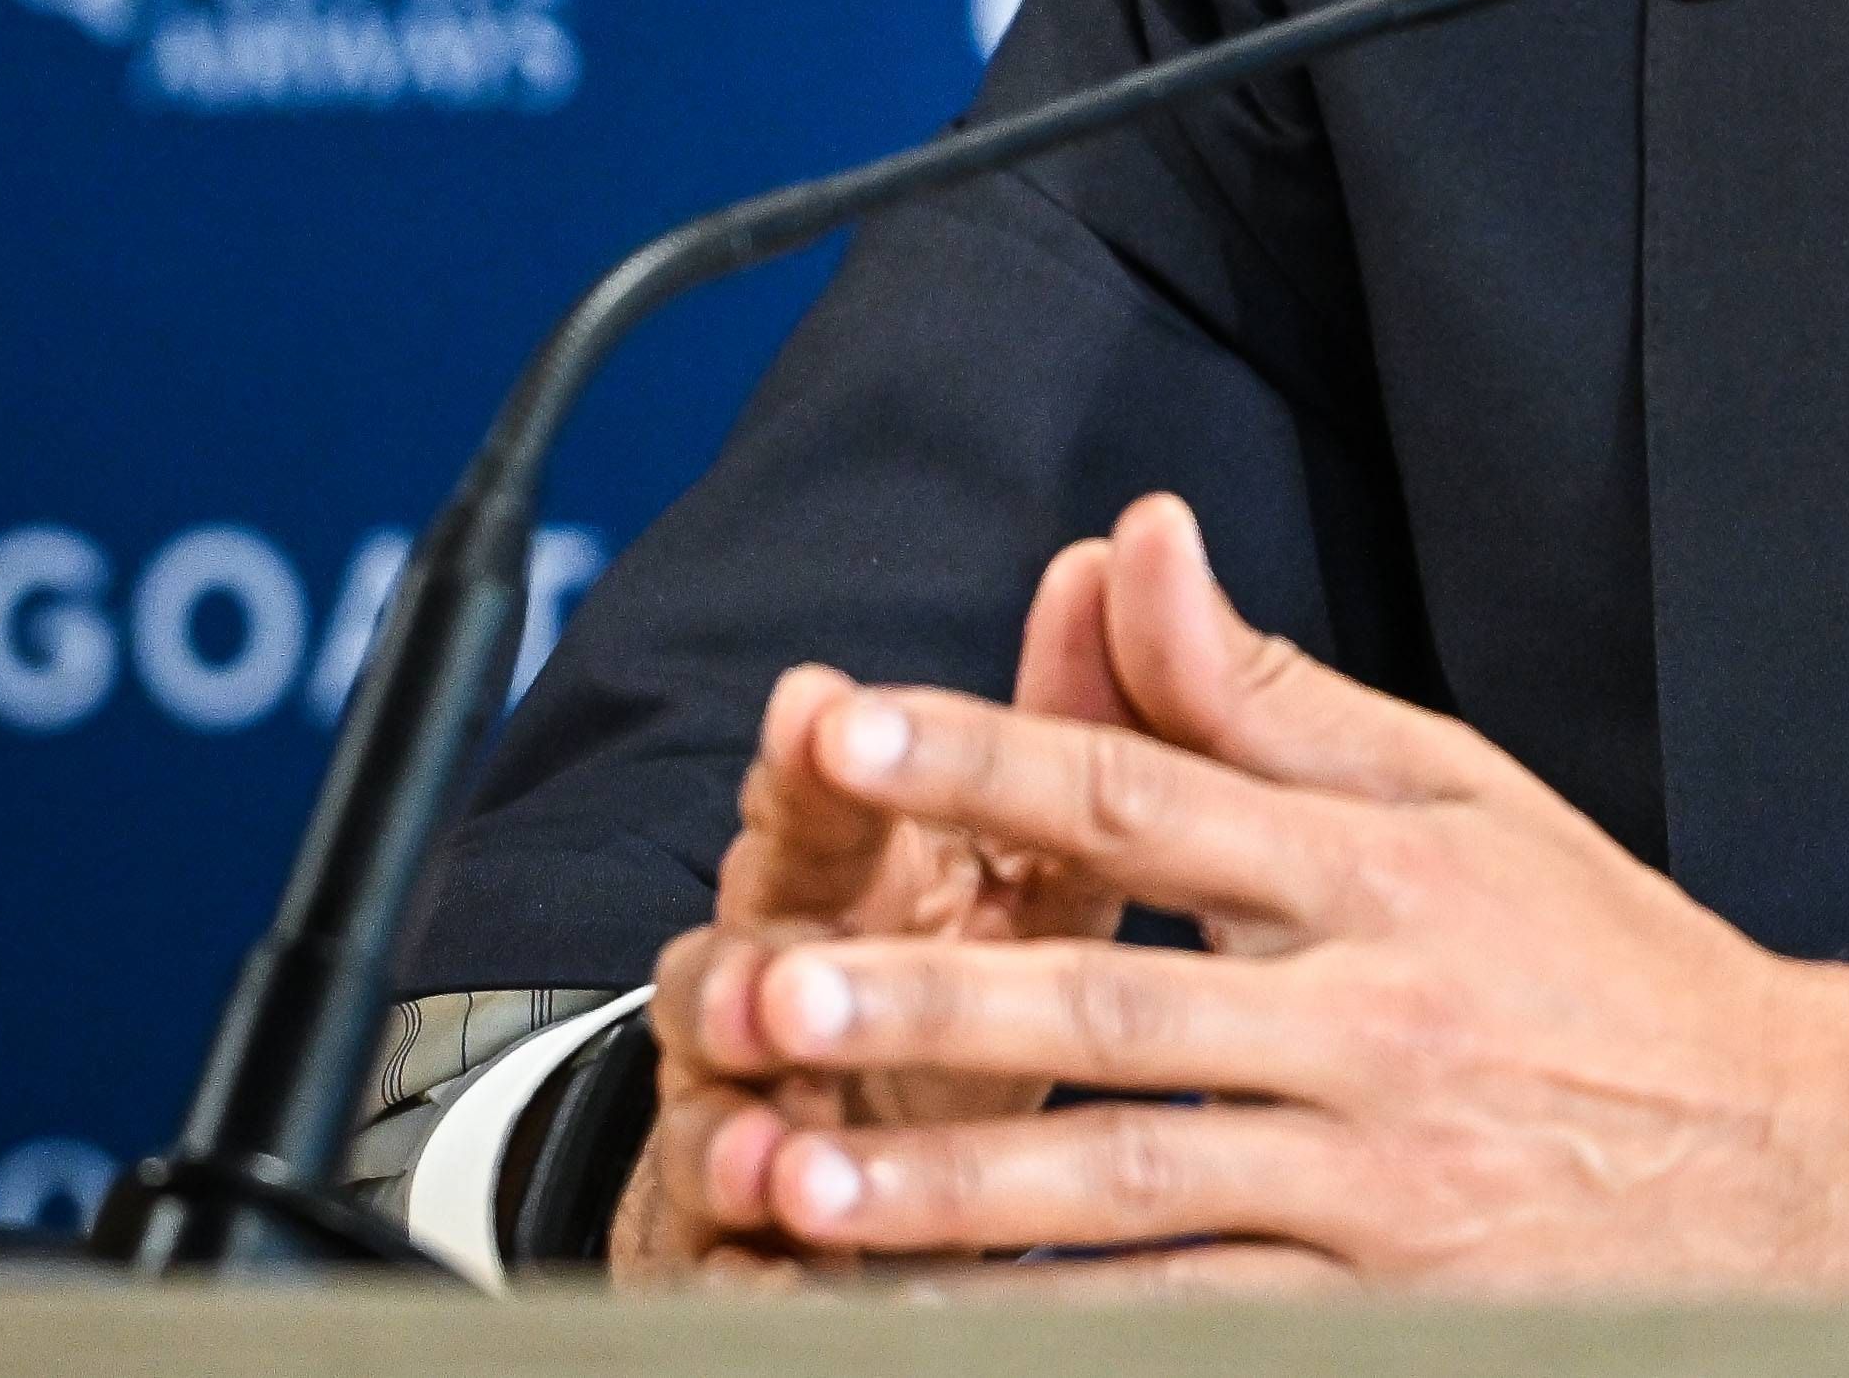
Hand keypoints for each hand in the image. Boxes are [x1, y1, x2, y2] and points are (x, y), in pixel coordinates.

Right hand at [621, 538, 1133, 1282]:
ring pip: (718, 1136)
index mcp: (850, 891)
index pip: (819, 814)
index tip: (823, 712)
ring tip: (770, 1158)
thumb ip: (1080, 719)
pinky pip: (740, 1285)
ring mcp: (742, 1138)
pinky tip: (790, 1303)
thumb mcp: (1034, 854)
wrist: (873, 1170)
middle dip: (752, 976)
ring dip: (737, 1144)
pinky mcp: (741, 1264)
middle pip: (734, 982)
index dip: (820, 770)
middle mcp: (772, 1005)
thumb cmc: (968, 980)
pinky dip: (759, 1292)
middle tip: (777, 982)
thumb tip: (1130, 547)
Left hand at [675, 491, 1848, 1295]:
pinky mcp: (1388, 1313)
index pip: (1154, 792)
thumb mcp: (1461, 794)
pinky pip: (1189, 1319)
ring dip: (951, 1192)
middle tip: (764, 987)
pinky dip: (1058, 1321)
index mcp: (1386, 866)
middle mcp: (1379, 1017)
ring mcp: (1381, 1181)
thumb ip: (1268, 693)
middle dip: (929, 999)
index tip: (843, 731)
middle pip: (1120, 1002)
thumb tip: (1134, 540)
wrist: (1792, 1164)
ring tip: (790, 1180)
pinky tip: (930, 1318)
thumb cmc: (1603, 964)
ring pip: (1133, 1184)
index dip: (989, 758)